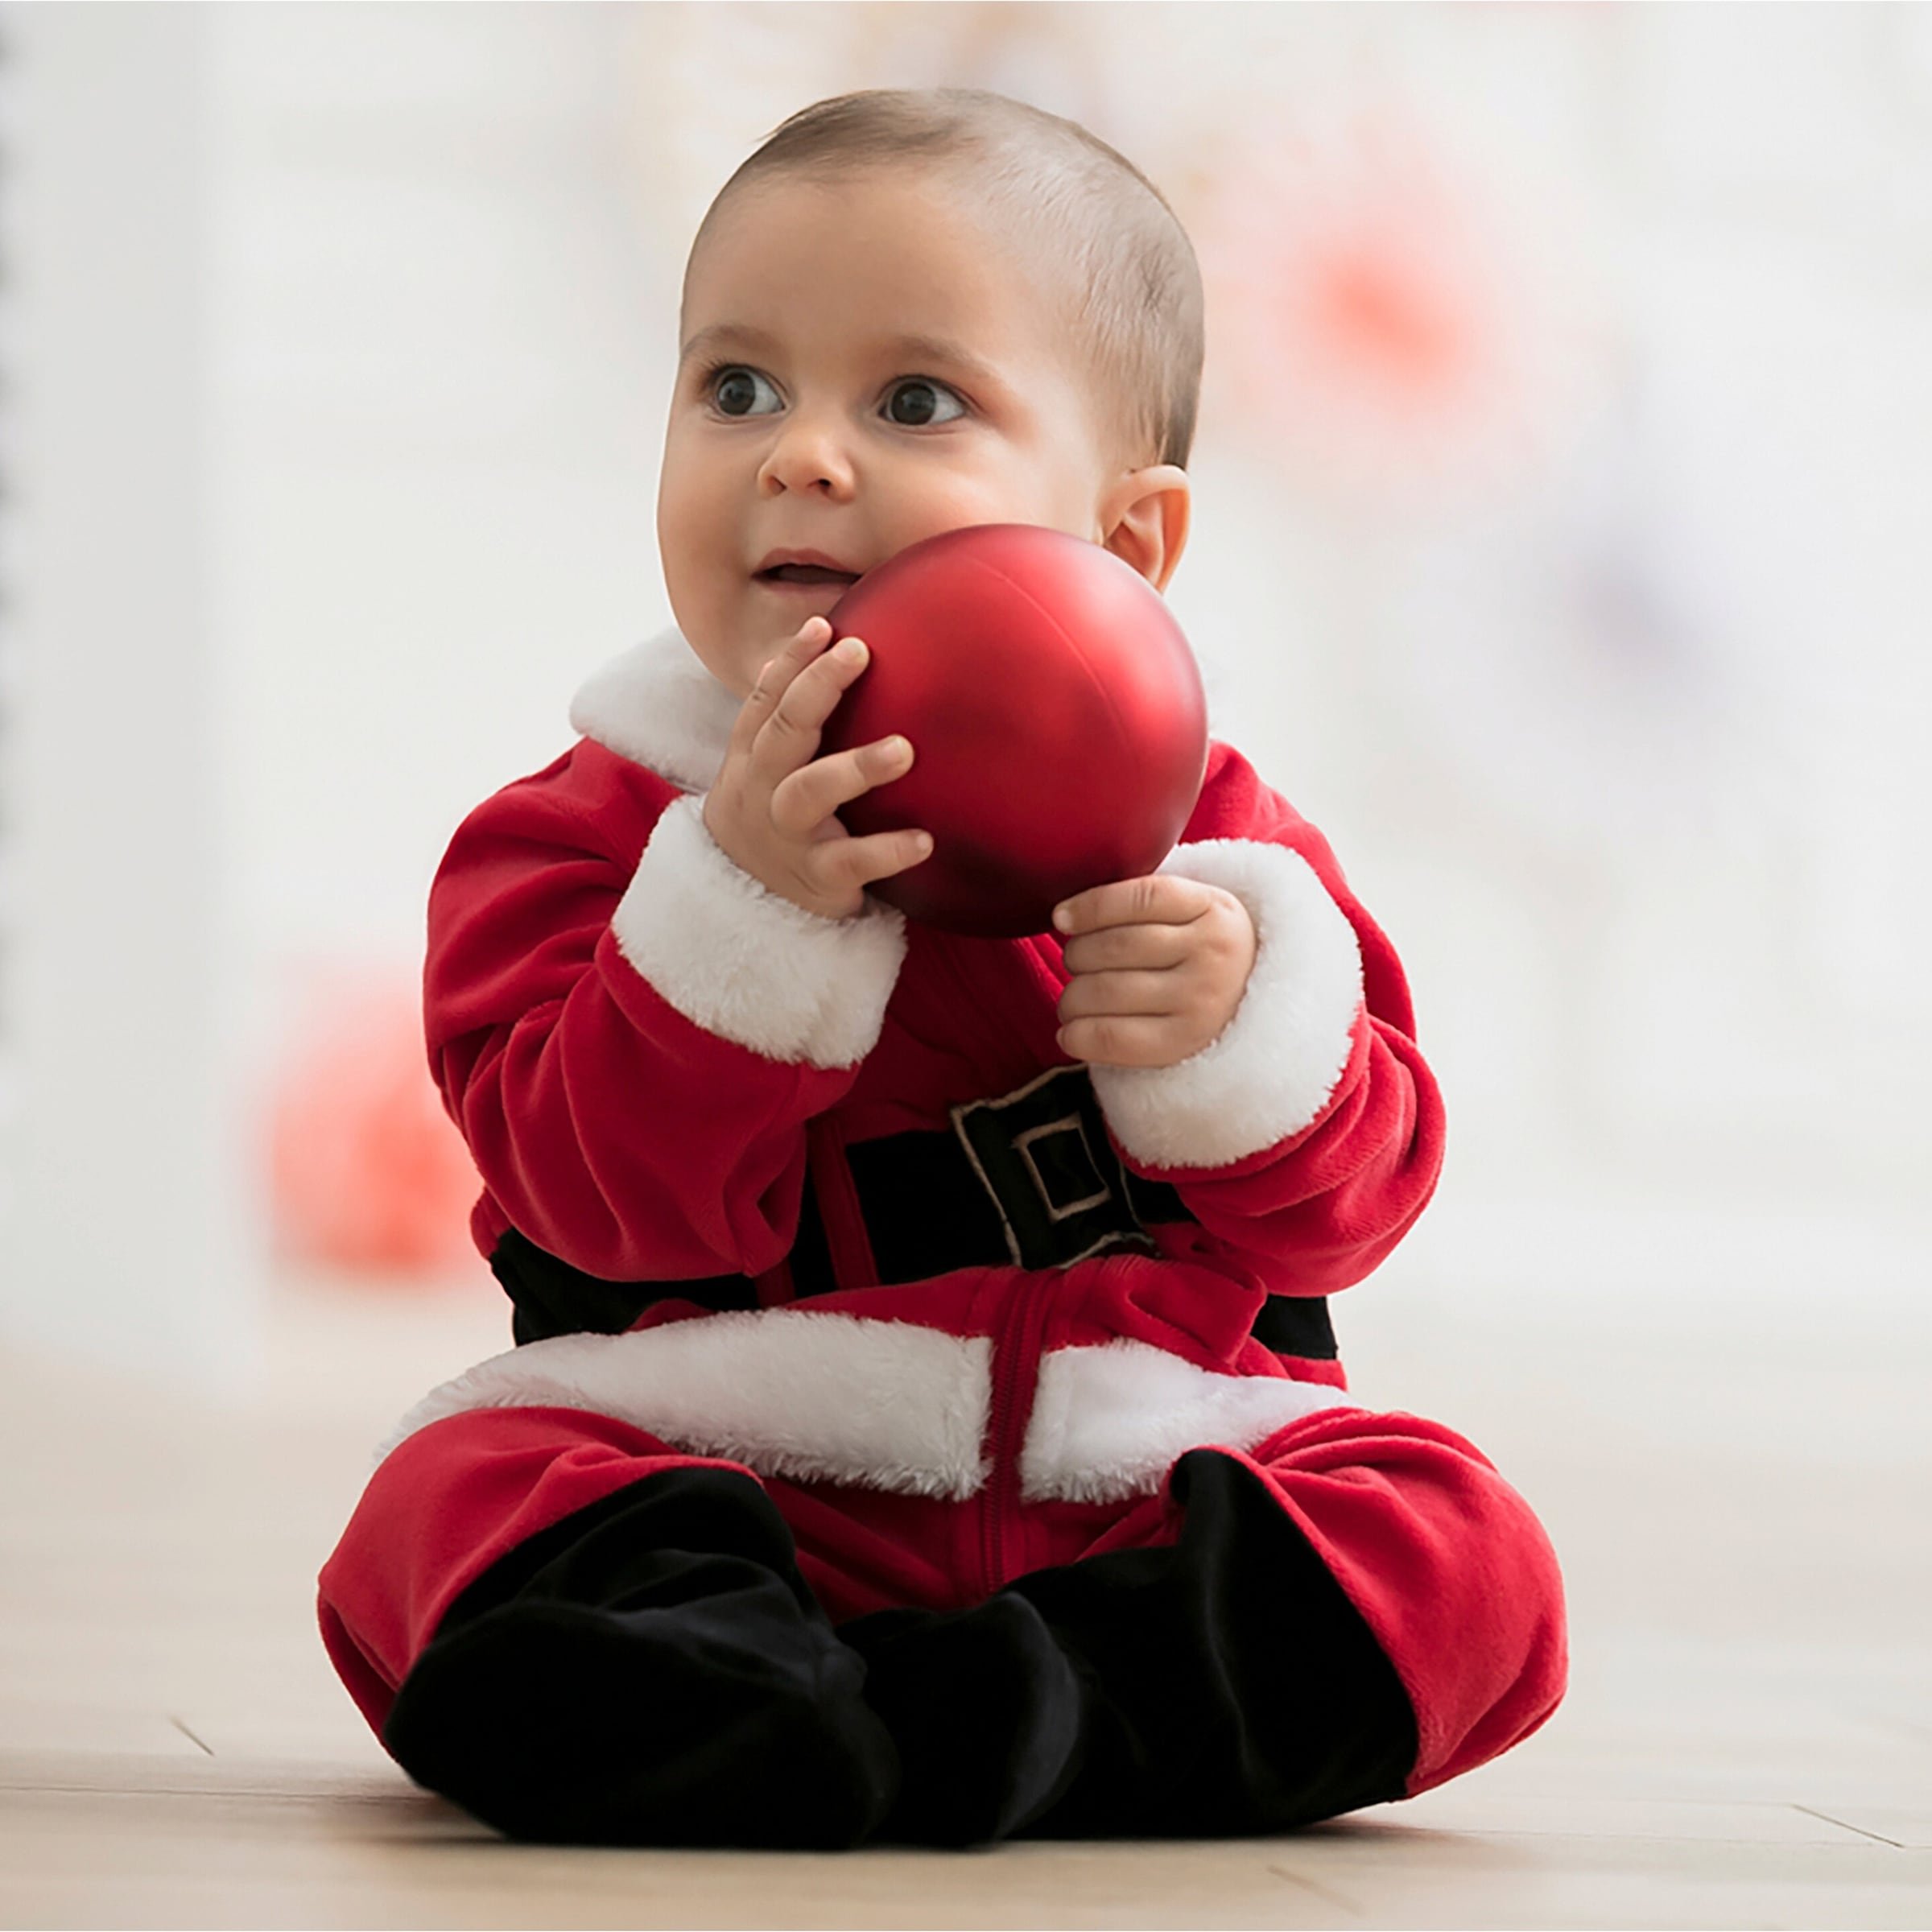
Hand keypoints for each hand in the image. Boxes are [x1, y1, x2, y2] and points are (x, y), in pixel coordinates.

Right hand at [701, 615, 931, 920]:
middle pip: (784, 729)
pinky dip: (888, 850)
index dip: (793, 660)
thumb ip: (797, 721)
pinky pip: (851, 861)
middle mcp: (763, 788)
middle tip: (859, 652)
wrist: (737, 903)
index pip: (767, 698)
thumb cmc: (775, 816)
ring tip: (903, 750)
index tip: (825, 626)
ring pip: (810, 791)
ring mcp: (788, 833)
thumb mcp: (769, 768)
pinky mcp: (817, 876)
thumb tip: (843, 646)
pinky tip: (925, 840)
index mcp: (753, 755)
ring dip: (857, 766)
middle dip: (818, 687)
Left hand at [1052, 874, 1256, 1068]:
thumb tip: (1066, 915)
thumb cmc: (1201, 952)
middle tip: (1074, 962)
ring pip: (1107, 990)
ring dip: (1071, 997)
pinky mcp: (1184, 1044)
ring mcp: (1200, 1001)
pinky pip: (1113, 1037)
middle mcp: (1213, 954)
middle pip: (1116, 947)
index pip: (1142, 897)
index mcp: (1215, 909)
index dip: (1091, 906)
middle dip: (1076, 955)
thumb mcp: (1195, 911)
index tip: (1061, 917)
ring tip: (1072, 999)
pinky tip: (1070, 1032)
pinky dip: (1078, 1035)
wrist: (1254, 1004)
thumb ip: (1145, 902)